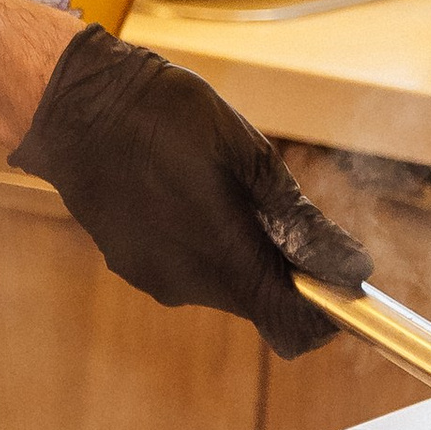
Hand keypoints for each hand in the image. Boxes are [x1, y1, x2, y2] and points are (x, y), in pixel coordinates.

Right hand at [11, 25, 366, 354]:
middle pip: (261, 304)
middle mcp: (187, 282)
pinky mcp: (131, 266)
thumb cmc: (166, 116)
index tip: (344, 281)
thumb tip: (353, 267)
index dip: (326, 313)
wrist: (77, 105)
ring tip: (229, 187)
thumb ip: (298, 219)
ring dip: (245, 254)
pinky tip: (192, 195)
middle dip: (286, 271)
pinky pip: (190, 270)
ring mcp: (153, 278)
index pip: (292, 325)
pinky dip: (208, 246)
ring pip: (226, 286)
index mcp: (224, 255)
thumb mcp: (247, 153)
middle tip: (284, 210)